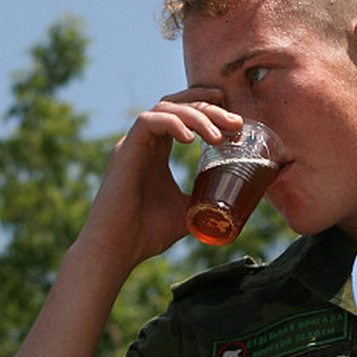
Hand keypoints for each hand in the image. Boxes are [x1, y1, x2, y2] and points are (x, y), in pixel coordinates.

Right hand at [78, 88, 241, 269]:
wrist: (117, 252)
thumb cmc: (146, 234)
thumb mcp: (186, 212)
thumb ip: (204, 199)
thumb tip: (239, 200)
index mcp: (156, 151)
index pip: (180, 112)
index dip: (206, 105)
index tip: (233, 116)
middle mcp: (143, 143)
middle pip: (177, 105)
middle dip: (209, 108)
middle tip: (235, 123)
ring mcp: (131, 145)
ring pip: (164, 108)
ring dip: (195, 116)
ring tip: (217, 137)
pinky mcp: (123, 152)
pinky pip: (147, 122)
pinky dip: (171, 123)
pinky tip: (189, 139)